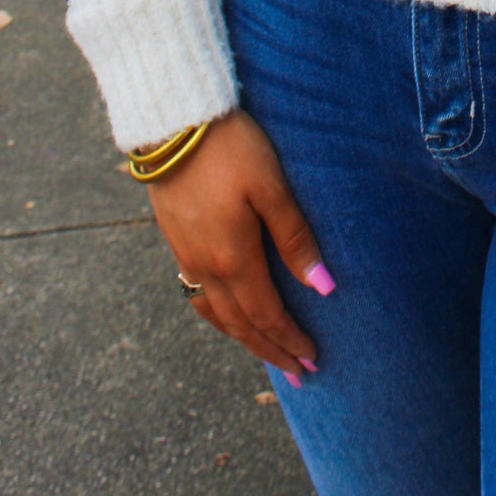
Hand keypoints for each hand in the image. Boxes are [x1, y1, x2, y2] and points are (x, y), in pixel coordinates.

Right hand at [144, 109, 333, 383]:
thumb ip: (295, 237)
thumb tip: (322, 286)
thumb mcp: (271, 186)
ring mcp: (185, 254)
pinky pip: (197, 294)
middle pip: (240, 324)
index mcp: (232, 257)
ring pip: (216, 313)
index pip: (266, 315)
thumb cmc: (230, 147)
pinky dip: (218, 315)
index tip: (312, 361)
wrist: (172, 120)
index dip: (289, 340)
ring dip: (243, 338)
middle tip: (298, 375)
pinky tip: (227, 312)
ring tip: (266, 352)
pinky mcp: (175, 239)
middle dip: (271, 351)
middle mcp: (204, 265)